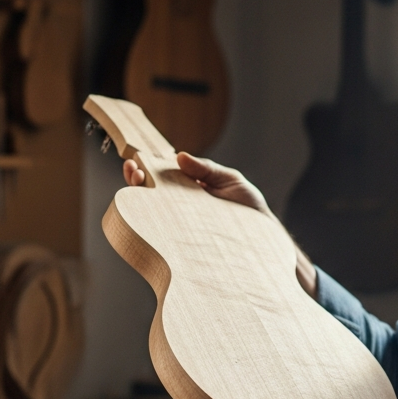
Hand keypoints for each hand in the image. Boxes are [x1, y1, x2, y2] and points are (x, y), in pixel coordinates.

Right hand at [122, 153, 317, 296]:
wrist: (263, 239)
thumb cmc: (249, 209)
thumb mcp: (230, 181)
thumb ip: (207, 169)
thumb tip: (180, 156)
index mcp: (189, 188)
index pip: (161, 176)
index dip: (146, 168)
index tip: (136, 161)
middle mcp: (180, 206)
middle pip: (151, 192)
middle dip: (137, 180)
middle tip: (133, 171)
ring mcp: (181, 225)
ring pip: (152, 213)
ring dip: (139, 199)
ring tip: (136, 184)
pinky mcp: (184, 242)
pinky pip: (164, 234)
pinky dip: (152, 226)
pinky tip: (145, 215)